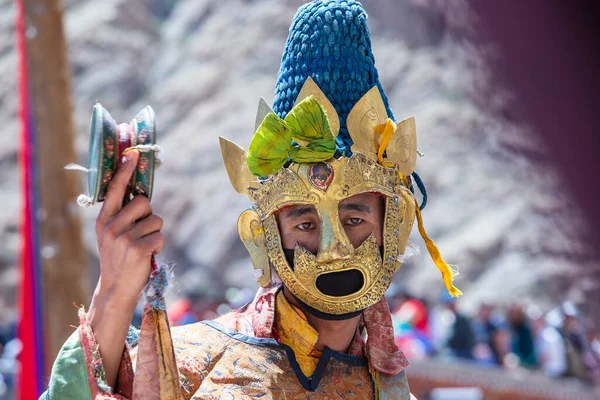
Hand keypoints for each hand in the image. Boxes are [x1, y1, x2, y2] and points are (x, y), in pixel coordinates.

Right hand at [94, 150, 163, 303]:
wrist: (117, 287)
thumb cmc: (120, 257)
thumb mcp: (113, 234)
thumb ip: (122, 215)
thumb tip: (141, 195)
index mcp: (104, 219)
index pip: (115, 189)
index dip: (125, 171)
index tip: (132, 154)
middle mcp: (112, 226)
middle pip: (144, 202)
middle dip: (149, 215)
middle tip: (141, 232)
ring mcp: (124, 238)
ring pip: (156, 220)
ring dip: (154, 232)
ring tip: (143, 246)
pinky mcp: (138, 248)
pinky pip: (160, 235)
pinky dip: (158, 245)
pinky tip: (147, 255)